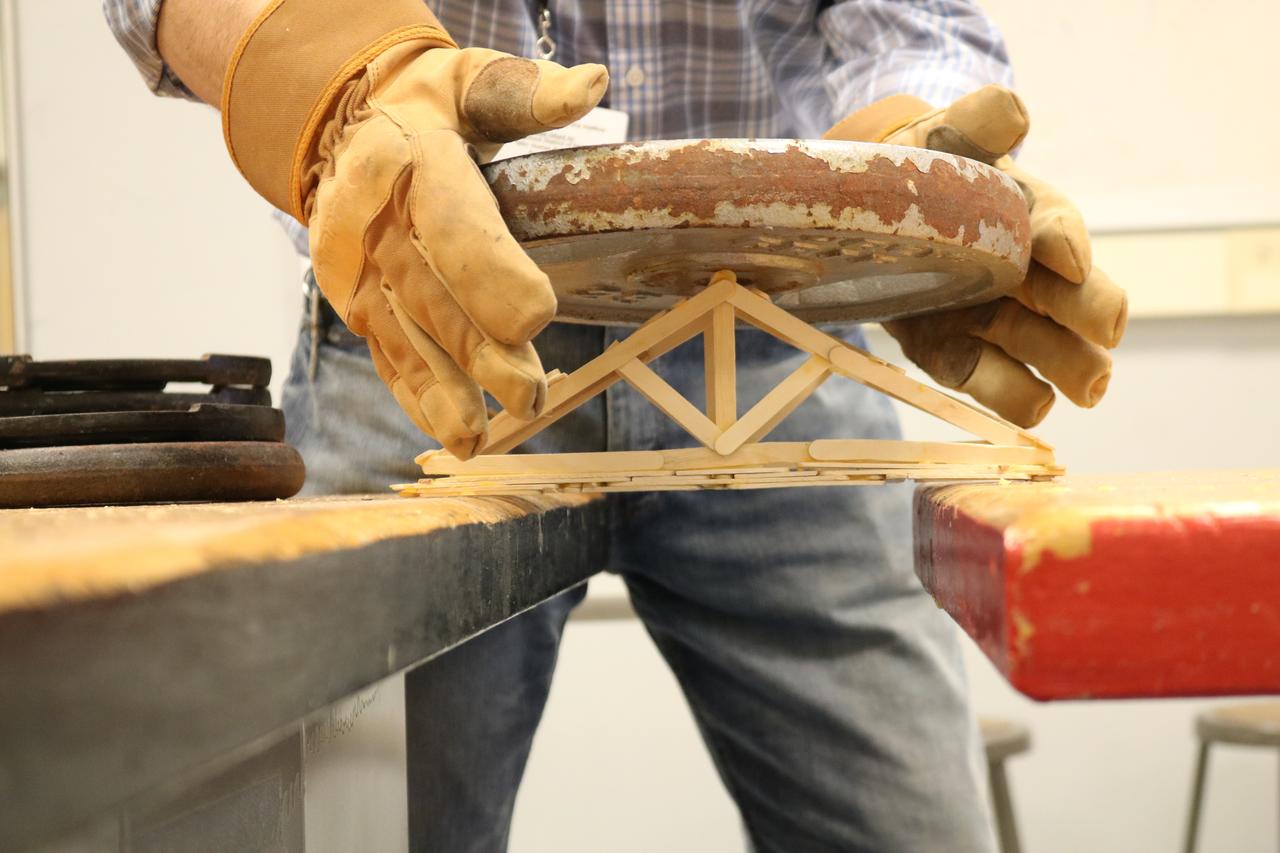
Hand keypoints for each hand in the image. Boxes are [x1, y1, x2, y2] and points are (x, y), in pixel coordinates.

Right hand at [217, 1, 607, 458]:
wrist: (335, 121)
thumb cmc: (425, 104)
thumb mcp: (470, 82)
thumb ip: (529, 93)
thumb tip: (593, 84)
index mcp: (410, 164)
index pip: (452, 226)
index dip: (493, 274)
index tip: (538, 314)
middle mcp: (373, 224)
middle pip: (432, 297)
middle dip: (480, 353)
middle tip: (529, 396)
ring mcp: (358, 271)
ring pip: (404, 337)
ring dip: (443, 391)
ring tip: (479, 439)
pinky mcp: (355, 302)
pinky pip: (383, 352)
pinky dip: (413, 396)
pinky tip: (444, 433)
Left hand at [824, 86, 1127, 426]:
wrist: (861, 208)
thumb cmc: (919, 165)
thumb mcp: (942, 139)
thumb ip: (977, 123)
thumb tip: (1013, 108)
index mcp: (1028, 214)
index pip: (1054, 225)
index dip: (1061, 240)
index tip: (1066, 258)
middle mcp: (1021, 272)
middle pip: (1064, 297)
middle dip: (1086, 314)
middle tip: (1108, 337)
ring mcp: (989, 316)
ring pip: (1035, 344)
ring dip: (1062, 366)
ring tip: (1087, 389)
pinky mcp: (949, 350)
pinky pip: (979, 374)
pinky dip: (1005, 392)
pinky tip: (1034, 409)